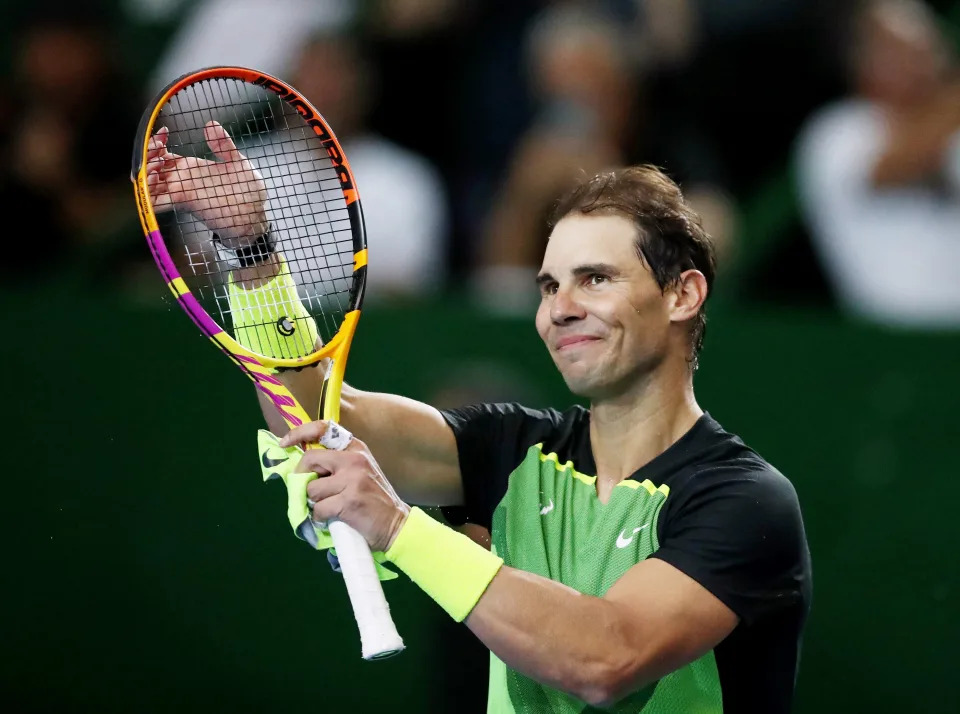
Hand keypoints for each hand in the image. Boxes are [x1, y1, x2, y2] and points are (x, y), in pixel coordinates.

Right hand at [146, 121, 268, 242]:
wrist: (257, 215)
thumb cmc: (249, 192)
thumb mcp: (238, 163)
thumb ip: (224, 145)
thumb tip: (211, 124)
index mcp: (191, 168)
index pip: (163, 153)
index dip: (157, 141)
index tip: (164, 131)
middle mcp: (182, 180)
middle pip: (151, 167)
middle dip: (147, 155)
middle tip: (158, 148)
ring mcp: (182, 192)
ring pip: (150, 183)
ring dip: (144, 173)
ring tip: (153, 165)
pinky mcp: (186, 204)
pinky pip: (158, 202)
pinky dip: (148, 193)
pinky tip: (151, 181)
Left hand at [285, 421, 409, 552]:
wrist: (396, 524)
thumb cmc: (373, 500)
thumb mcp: (359, 472)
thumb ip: (335, 465)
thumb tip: (301, 469)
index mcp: (356, 449)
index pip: (323, 429)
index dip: (299, 433)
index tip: (285, 443)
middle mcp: (354, 460)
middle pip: (310, 460)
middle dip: (302, 478)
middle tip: (307, 491)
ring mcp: (352, 480)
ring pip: (312, 489)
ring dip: (315, 503)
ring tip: (329, 508)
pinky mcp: (348, 501)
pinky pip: (319, 510)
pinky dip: (320, 519)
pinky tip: (332, 519)